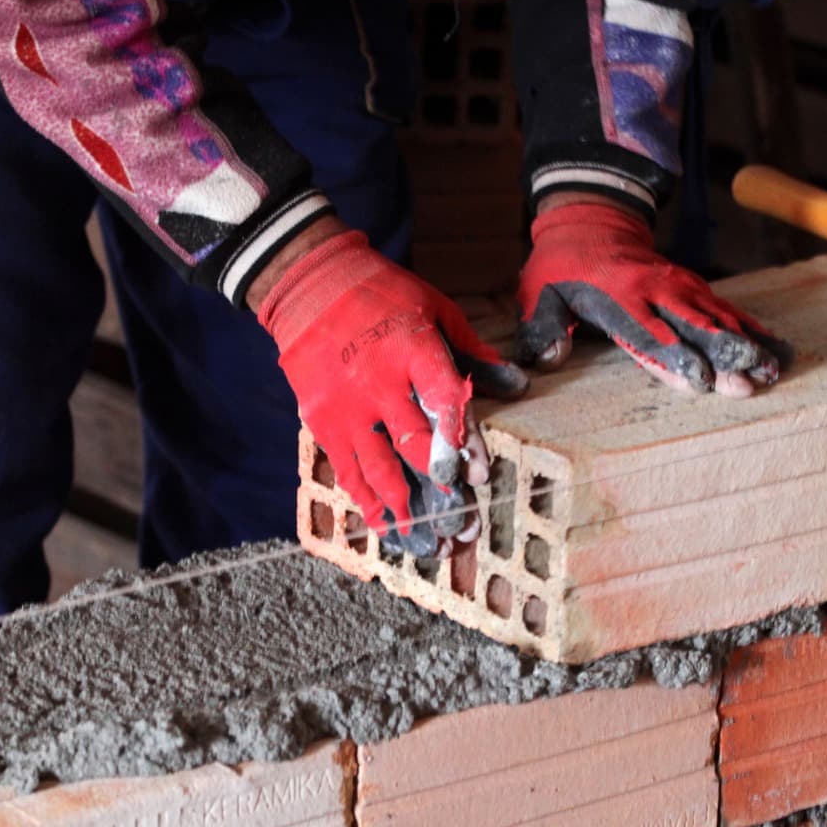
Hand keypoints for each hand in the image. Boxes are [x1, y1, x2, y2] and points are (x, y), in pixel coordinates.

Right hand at [254, 222, 527, 554]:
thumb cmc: (382, 294)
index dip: (463, 440)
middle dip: (439, 488)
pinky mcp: (321, 419)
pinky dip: (364, 499)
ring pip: (376, 468)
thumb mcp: (434, 308)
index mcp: (412, 349)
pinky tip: (382, 525)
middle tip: (462, 525)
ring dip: (403, 508)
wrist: (309, 285)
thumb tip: (517, 384)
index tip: (478, 475)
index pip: (444, 400)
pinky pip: (346, 467)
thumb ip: (472, 350)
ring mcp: (346, 406)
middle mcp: (378, 383)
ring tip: (425, 541)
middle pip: (413, 445)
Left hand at [517, 197, 792, 396]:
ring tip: (773, 371)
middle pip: (695, 327)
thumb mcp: (538, 292)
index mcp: (618, 296)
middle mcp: (656, 290)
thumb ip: (542, 327)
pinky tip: (775, 347)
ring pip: (718, 318)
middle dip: (724, 356)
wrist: (591, 222)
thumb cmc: (561, 266)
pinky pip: (726, 308)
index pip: (649, 332)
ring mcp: (679, 286)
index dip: (674, 357)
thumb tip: (548, 360)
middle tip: (750, 381)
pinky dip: (751, 327)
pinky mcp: (693, 286)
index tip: (700, 380)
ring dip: (746, 345)